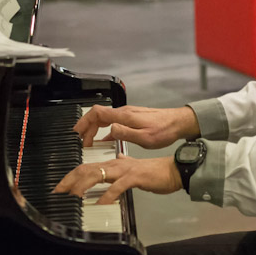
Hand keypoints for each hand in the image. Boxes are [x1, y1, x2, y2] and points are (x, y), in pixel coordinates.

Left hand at [53, 154, 181, 204]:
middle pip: (87, 169)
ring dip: (83, 186)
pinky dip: (107, 195)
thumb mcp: (135, 168)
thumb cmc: (155, 172)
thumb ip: (125, 164)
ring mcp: (125, 170)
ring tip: (74, 197)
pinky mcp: (135, 177)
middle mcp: (116, 165)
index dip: (72, 176)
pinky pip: (117, 186)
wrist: (173, 170)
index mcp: (115, 164)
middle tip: (59, 192)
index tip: (61, 187)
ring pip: (98, 174)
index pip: (87, 167)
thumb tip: (119, 159)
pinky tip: (101, 204)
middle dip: (70, 180)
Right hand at [73, 103, 198, 149]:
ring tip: (89, 142)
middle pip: (98, 116)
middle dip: (86, 128)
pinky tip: (104, 140)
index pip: (97, 113)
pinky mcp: (133, 119)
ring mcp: (128, 115)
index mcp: (124, 116)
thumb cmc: (164, 130)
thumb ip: (125, 134)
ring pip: (105, 119)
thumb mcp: (144, 137)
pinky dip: (104, 130)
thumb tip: (109, 131)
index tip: (77, 132)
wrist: (178, 123)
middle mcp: (124, 112)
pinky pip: (113, 122)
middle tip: (81, 141)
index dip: (84, 121)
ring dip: (94, 129)